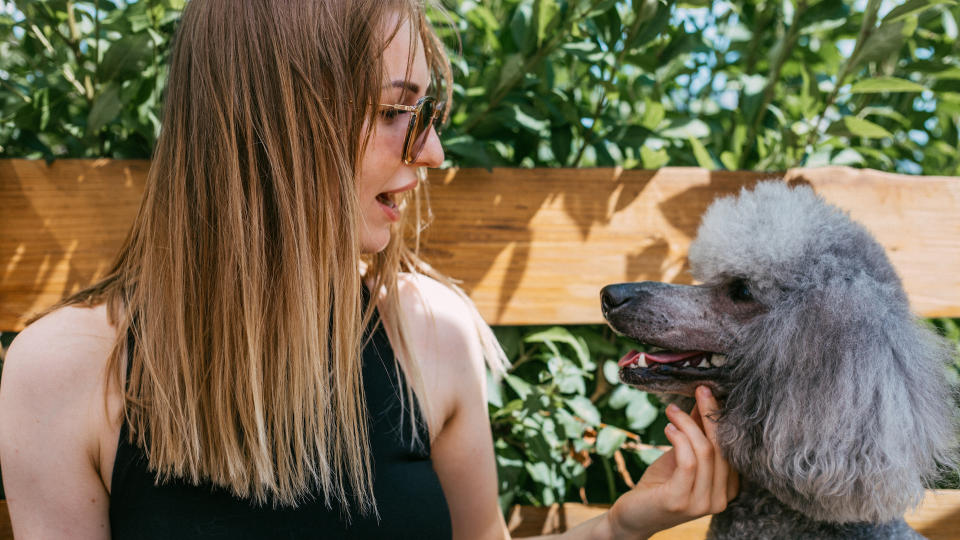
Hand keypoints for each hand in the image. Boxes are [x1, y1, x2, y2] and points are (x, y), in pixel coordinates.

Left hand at [604, 386, 738, 538]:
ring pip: (705, 452)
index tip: (707, 392)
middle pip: (722, 447)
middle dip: (710, 414)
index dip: (720, 418)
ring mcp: (702, 503)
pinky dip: (679, 438)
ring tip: (672, 411)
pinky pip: (688, 461)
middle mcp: (721, 500)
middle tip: (699, 390)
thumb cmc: (659, 484)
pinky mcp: (681, 501)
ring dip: (687, 424)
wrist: (634, 515)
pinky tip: (668, 427)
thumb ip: (696, 433)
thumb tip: (705, 399)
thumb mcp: (682, 454)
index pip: (731, 447)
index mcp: (727, 489)